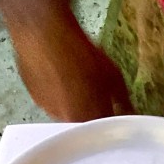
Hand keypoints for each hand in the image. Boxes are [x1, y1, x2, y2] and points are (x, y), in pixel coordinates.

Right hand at [0, 0, 132, 120]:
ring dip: (73, 104)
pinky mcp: (32, 96)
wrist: (44, 33)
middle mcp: (66, 120)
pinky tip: (62, 77)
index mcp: (88, 120)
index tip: (116, 114)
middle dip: (92, 114)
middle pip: (83, 124)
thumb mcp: (114, 77)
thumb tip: (130, 113)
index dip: (110, 122)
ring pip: (66, 113)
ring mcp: (47, 109)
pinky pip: (50, 100)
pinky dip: (57, 94)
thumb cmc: (82, 55)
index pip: (103, 131)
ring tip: (78, 83)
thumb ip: (123, 101)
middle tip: (97, 95)